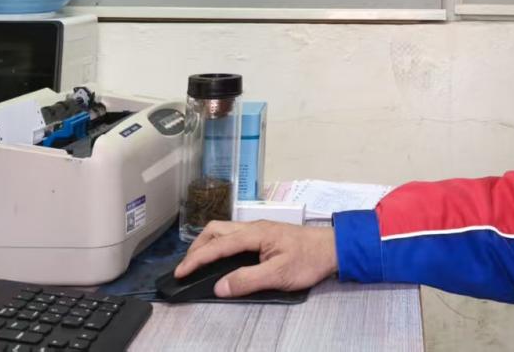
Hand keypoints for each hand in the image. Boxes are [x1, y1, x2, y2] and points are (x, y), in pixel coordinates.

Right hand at [174, 220, 338, 297]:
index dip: (196, 259)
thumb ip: (248, 280)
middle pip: (216, 230)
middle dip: (196, 247)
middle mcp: (253, 227)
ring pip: (224, 231)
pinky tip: (220, 257)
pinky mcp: (264, 236)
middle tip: (185, 268)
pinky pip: (234, 236)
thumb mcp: (279, 274)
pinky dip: (219, 245)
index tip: (180, 272)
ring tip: (197, 262)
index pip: (217, 245)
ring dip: (207, 244)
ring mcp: (259, 230)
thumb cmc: (309, 259)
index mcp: (254, 233)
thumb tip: (219, 287)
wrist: (333, 248)